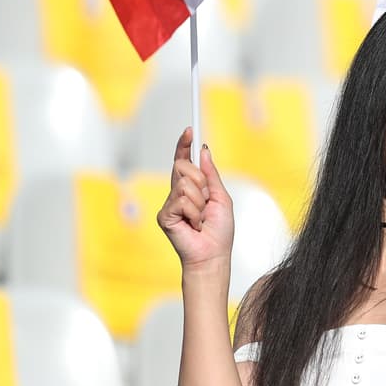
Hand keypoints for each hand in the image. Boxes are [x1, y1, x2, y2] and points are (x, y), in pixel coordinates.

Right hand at [158, 127, 234, 268]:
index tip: (189, 130)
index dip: (184, 146)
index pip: (183, 162)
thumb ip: (211, 174)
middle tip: (206, 201)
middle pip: (183, 167)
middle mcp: (177, 194)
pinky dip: (194, 212)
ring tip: (201, 218)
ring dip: (200, 201)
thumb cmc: (219, 231)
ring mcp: (169, 204)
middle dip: (201, 181)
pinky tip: (194, 224)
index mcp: (190, 188)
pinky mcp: (165, 215)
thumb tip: (204, 150)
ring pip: (185, 184)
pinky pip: (182, 199)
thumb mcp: (221, 197)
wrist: (213, 254)